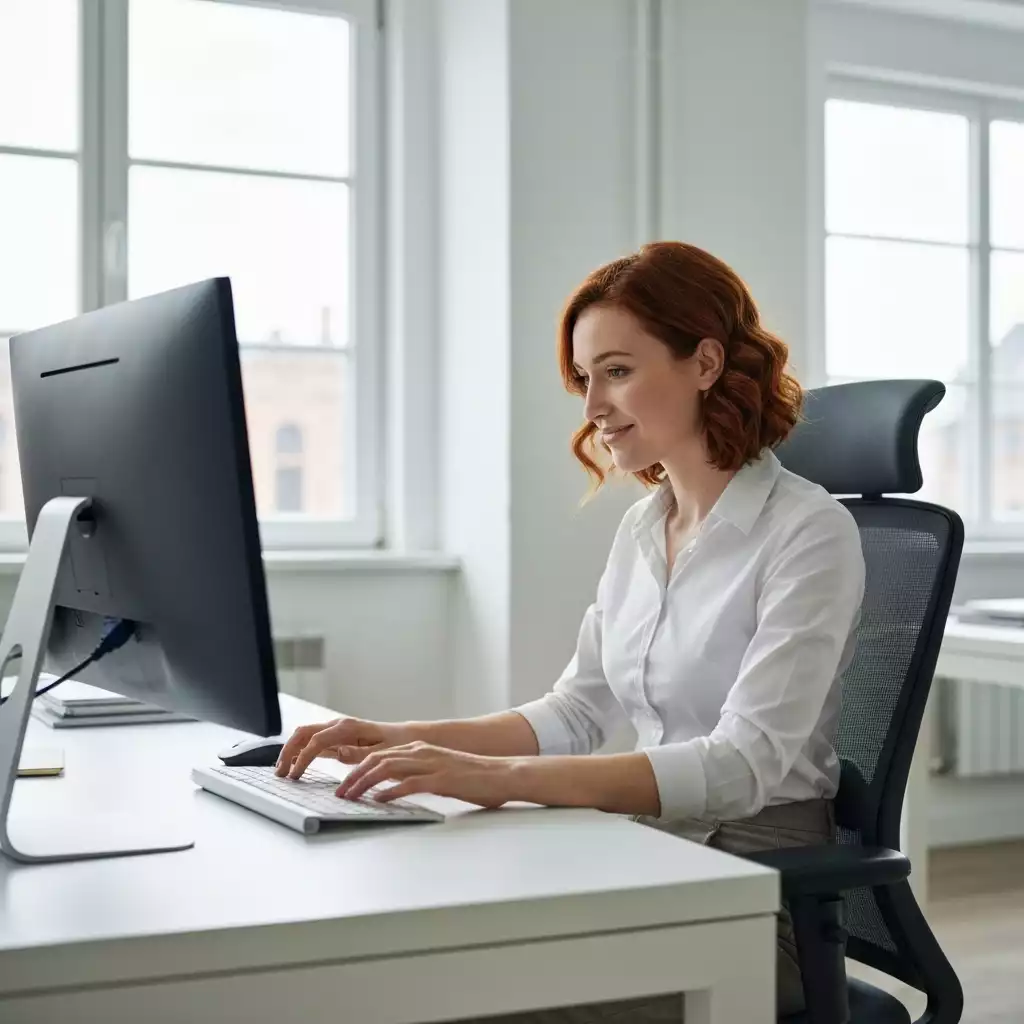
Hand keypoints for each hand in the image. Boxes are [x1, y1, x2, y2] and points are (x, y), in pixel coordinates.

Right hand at [275, 717, 411, 777]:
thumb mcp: (381, 752)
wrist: (403, 738)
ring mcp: (335, 729)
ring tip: (282, 771)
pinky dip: (300, 752)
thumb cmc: (394, 745)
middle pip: (303, 733)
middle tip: (280, 773)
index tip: (295, 776)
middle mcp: (338, 724)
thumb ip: (358, 753)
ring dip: (290, 751)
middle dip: (288, 751)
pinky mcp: (335, 737)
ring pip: (304, 735)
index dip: (303, 758)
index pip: (316, 741)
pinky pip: (312, 741)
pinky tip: (294, 765)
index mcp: (348, 727)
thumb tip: (338, 752)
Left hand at [335, 741, 519, 809]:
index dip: (358, 769)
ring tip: (351, 798)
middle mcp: (422, 752)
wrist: (502, 774)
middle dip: (354, 777)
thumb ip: (416, 776)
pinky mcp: (441, 779)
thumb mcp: (438, 772)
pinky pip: (409, 783)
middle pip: (377, 760)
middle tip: (340, 794)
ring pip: (387, 768)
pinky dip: (390, 792)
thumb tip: (391, 791)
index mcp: (419, 748)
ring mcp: (431, 764)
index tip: (345, 785)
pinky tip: (379, 801)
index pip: (380, 755)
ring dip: (365, 784)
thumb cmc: (472, 777)